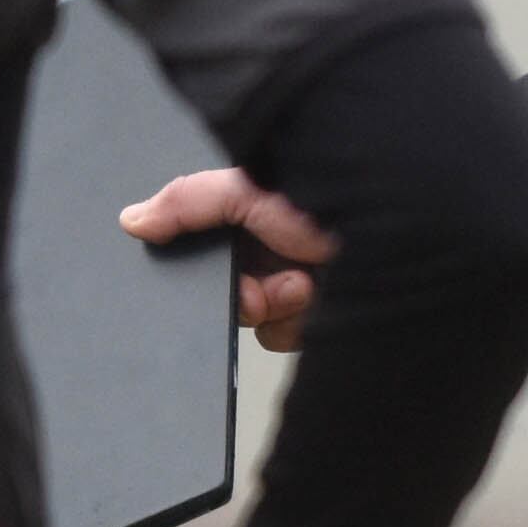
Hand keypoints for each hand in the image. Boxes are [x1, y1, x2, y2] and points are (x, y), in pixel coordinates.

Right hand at [120, 169, 337, 354]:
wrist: (395, 236)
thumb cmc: (335, 198)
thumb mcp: (248, 187)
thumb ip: (187, 200)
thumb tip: (133, 219)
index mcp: (252, 217)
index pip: (203, 249)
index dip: (203, 267)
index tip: (218, 269)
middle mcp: (271, 251)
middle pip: (224, 292)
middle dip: (244, 293)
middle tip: (263, 284)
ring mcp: (294, 286)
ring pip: (252, 322)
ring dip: (273, 307)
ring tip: (303, 282)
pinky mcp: (317, 319)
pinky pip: (281, 339)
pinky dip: (295, 325)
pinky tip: (317, 300)